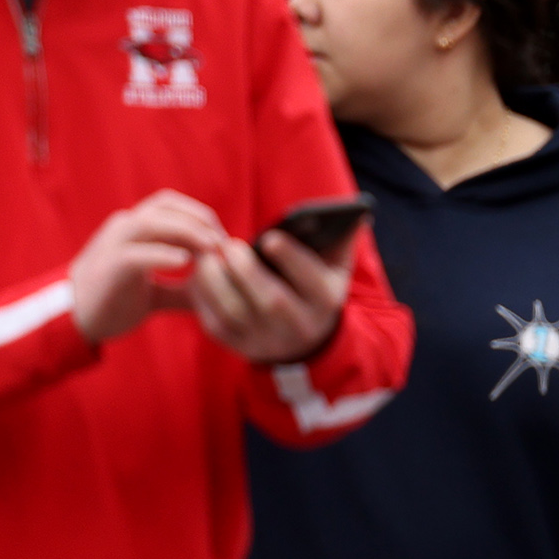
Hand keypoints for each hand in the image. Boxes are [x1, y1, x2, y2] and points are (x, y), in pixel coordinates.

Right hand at [71, 192, 229, 344]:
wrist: (71, 323)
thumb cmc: (112, 302)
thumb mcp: (155, 293)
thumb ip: (183, 288)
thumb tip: (218, 291)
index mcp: (134, 228)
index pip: (173, 205)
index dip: (201, 216)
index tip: (224, 239)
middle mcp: (123, 227)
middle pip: (166, 206)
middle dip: (200, 220)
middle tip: (223, 243)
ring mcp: (112, 245)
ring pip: (151, 222)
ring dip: (186, 231)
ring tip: (210, 249)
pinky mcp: (107, 268)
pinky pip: (136, 254)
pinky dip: (162, 254)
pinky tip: (184, 261)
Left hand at [185, 220, 350, 365]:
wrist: (304, 340)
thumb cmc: (317, 288)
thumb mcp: (337, 267)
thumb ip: (342, 239)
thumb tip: (357, 212)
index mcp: (326, 300)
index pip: (310, 281)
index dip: (291, 258)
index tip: (270, 237)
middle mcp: (298, 326)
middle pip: (271, 302)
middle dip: (246, 271)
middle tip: (229, 244)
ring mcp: (267, 340)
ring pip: (236, 314)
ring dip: (216, 283)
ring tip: (208, 256)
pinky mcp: (239, 346)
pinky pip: (215, 324)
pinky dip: (203, 298)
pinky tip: (200, 274)